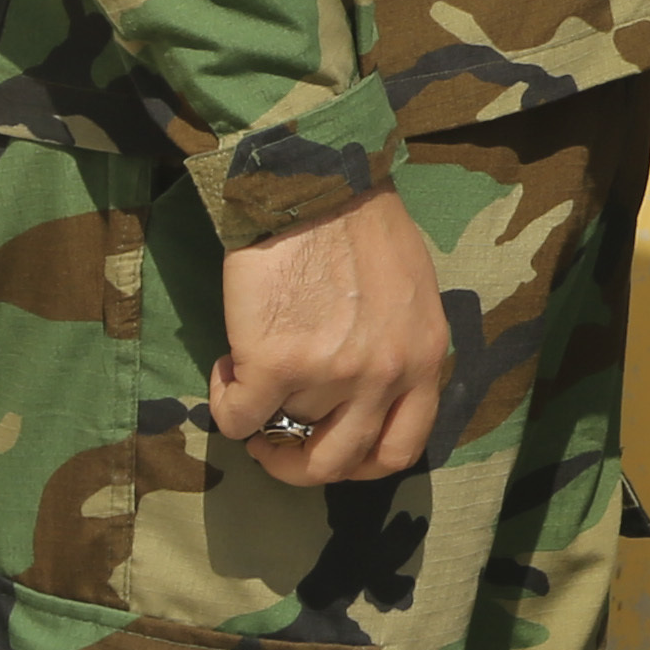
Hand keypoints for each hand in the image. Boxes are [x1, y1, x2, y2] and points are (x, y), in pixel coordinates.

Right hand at [209, 190, 446, 487]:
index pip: (401, 448)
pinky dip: (225, 402)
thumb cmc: (359, 226)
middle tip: (272, 436)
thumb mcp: (410, 294)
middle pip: (338, 461)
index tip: (326, 448)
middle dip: (297, 462)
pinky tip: (229, 365)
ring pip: (282, 436)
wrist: (315, 185)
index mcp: (425, 357)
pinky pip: (238, 418)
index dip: (357, 463)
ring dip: (259, 421)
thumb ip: (396, 347)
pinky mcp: (275, 363)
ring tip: (251, 381)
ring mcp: (333, 373)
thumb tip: (360, 392)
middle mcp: (387, 373)